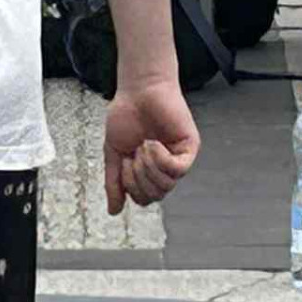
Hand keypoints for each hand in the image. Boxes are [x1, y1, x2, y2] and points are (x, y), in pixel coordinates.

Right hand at [103, 78, 200, 214]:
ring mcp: (177, 159)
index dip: (130, 185)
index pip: (143, 199)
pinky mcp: (188, 148)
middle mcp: (165, 168)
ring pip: (166, 185)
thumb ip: (113, 182)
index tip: (123, 161)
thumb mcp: (113, 152)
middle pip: (155, 195)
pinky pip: (177, 169)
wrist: (138, 90)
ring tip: (143, 145)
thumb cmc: (126, 115)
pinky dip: (160, 159)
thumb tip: (114, 212)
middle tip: (133, 155)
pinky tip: (153, 143)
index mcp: (147, 171)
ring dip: (148, 166)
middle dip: (138, 178)